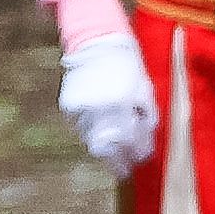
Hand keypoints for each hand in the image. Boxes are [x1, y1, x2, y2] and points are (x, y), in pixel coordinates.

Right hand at [59, 43, 159, 173]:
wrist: (96, 43)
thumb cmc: (127, 66)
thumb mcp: (144, 90)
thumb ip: (146, 117)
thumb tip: (145, 142)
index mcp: (122, 104)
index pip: (130, 141)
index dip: (136, 154)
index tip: (140, 161)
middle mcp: (99, 109)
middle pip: (106, 149)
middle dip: (116, 162)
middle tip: (123, 170)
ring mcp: (80, 109)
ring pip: (91, 141)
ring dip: (104, 148)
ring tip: (112, 149)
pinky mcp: (68, 107)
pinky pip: (80, 128)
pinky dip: (90, 132)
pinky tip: (99, 128)